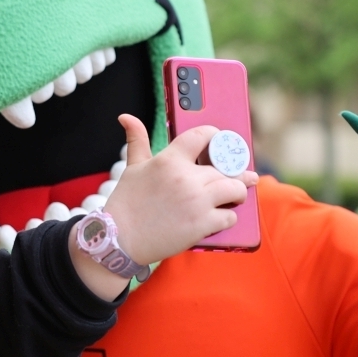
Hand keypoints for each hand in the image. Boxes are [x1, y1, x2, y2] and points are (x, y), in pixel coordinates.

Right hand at [70, 115, 257, 300]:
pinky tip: (220, 217)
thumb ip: (137, 140)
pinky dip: (228, 217)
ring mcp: (197, 202)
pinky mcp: (202, 224)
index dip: (216, 137)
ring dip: (238, 192)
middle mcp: (187, 178)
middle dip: (231, 172)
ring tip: (234, 195)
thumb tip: (126, 117)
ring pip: (235, 189)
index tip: (220, 144)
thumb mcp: (132, 167)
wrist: (120, 239)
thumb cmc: (126, 203)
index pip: (204, 136)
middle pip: (225, 167)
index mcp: (169, 160)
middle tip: (238, 176)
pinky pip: (230, 216)